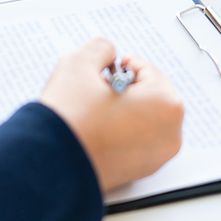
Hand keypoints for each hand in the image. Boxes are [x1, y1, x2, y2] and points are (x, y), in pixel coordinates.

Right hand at [39, 38, 183, 192]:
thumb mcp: (80, 63)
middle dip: (125, 88)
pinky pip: (135, 142)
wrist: (51, 163)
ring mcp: (156, 157)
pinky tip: (95, 127)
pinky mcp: (140, 173)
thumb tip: (107, 53)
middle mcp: (169, 134)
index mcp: (165, 105)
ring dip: (123, 109)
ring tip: (94, 108)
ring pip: (143, 120)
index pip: (148, 72)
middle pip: (150, 97)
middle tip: (98, 88)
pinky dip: (119, 132)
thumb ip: (100, 47)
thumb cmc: (70, 119)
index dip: (123, 65)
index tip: (107, 67)